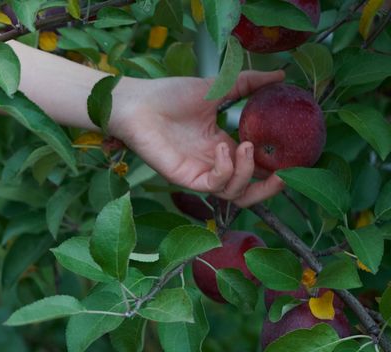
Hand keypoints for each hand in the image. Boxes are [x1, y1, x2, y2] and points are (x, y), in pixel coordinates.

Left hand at [109, 70, 286, 207]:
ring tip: (246, 146)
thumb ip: (249, 83)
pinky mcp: (183, 177)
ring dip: (247, 172)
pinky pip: (213, 185)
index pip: (254, 168)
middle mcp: (212, 164)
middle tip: (284, 174)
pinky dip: (225, 170)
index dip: (274, 167)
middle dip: (268, 188)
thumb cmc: (170, 96)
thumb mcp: (218, 87)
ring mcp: (198, 173)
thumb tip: (281, 76)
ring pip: (233, 194)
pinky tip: (223, 148)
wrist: (138, 102)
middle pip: (246, 192)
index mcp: (222, 147)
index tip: (294, 156)